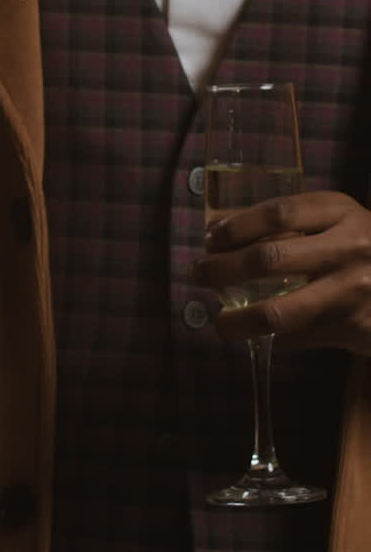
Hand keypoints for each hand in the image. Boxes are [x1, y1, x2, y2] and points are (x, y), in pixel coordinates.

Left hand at [192, 191, 370, 354]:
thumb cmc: (369, 247)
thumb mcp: (343, 221)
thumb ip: (298, 223)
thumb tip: (225, 237)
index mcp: (342, 212)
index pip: (277, 213)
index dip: (236, 226)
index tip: (210, 238)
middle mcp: (348, 248)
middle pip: (268, 258)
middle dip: (222, 269)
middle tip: (199, 274)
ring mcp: (350, 291)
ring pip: (278, 311)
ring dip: (238, 320)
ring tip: (218, 324)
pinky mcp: (353, 328)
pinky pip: (298, 338)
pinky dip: (274, 339)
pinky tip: (260, 337)